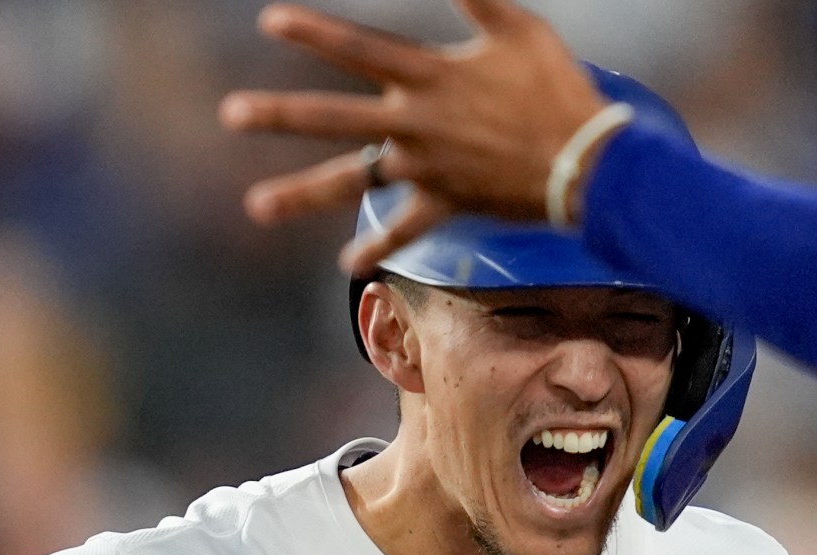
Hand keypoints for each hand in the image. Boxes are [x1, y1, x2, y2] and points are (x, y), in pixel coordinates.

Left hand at [219, 0, 603, 272]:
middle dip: (278, 115)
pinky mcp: (445, 204)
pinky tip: (347, 268)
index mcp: (428, 78)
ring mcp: (424, 169)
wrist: (585, 163)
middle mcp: (414, 125)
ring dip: (301, 194)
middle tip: (231, 114)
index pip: (358, 49)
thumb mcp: (516, 26)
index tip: (269, 21)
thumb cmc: (554, 87)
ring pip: (350, 182)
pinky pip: (403, 231)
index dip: (314, 33)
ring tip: (256, 206)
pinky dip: (377, 249)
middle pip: (332, 118)